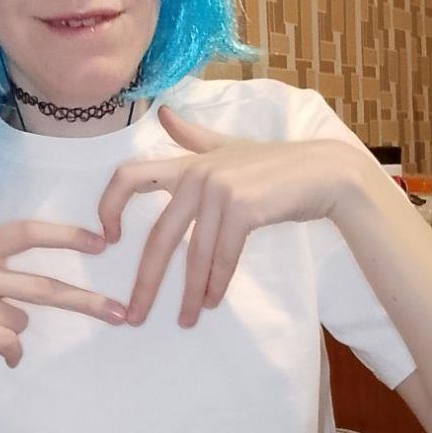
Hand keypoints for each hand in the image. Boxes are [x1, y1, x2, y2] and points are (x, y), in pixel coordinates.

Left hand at [97, 106, 361, 327]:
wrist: (324, 172)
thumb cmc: (276, 164)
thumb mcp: (227, 147)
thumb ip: (191, 136)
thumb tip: (162, 112)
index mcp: (187, 164)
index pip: (130, 176)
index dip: (109, 206)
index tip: (107, 240)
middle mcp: (197, 175)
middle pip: (160, 235)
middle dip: (146, 280)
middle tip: (136, 315)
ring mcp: (220, 189)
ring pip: (195, 253)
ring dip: (190, 292)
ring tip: (186, 320)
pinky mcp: (243, 207)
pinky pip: (223, 255)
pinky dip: (217, 283)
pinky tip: (213, 302)